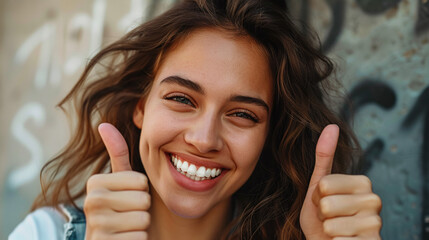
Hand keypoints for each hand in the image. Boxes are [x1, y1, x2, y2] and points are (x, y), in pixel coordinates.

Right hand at [84, 123, 150, 238]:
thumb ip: (117, 153)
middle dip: (141, 209)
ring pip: (143, 219)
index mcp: (95, 183)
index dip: (140, 191)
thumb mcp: (119, 180)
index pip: (141, 181)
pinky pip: (139, 237)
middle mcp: (91, 203)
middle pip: (143, 199)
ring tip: (126, 226)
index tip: (127, 198)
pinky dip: (137, 239)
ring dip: (140, 226)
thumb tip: (104, 124)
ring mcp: (97, 226)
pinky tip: (124, 239)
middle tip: (128, 214)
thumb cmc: (120, 208)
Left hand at [300, 124, 381, 238]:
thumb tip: (331, 125)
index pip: (323, 184)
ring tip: (336, 229)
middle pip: (327, 205)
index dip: (316, 196)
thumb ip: (324, 156)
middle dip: (322, 214)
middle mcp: (374, 200)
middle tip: (330, 217)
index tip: (324, 201)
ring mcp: (375, 224)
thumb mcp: (318, 185)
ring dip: (327, 230)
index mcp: (362, 182)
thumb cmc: (321, 216)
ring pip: (331, 225)